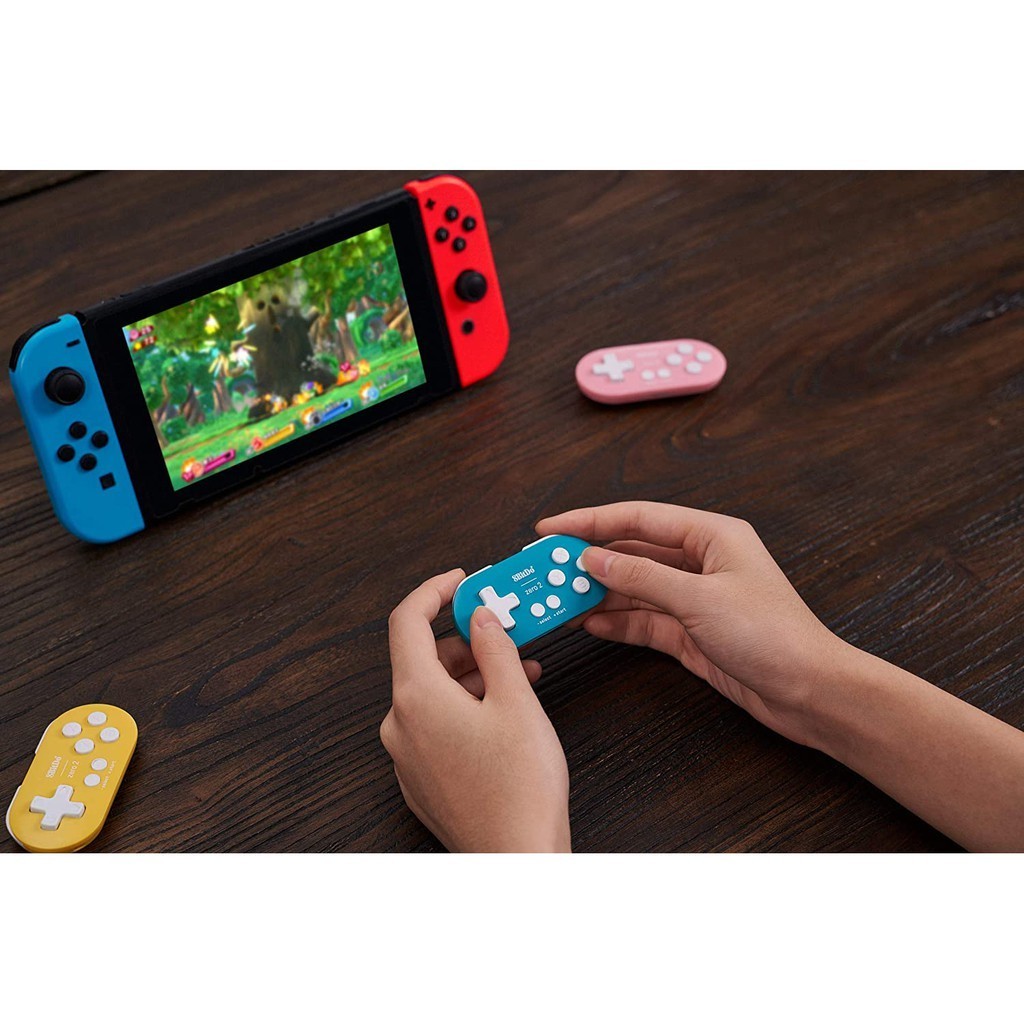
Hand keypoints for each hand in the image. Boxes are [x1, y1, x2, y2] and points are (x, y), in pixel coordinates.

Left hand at [381, 568, 570, 851]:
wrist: (516, 860)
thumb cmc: (519, 787)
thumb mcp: (516, 701)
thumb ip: (495, 647)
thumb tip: (481, 616)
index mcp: (415, 697)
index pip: (407, 622)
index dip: (433, 592)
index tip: (459, 581)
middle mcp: (400, 724)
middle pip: (423, 659)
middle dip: (466, 640)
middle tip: (505, 631)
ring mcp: (406, 756)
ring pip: (432, 694)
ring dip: (472, 675)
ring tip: (519, 673)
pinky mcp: (420, 779)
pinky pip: (435, 725)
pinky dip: (465, 706)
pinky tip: (504, 711)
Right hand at [537, 502, 848, 747]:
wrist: (810, 692)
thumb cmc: (773, 636)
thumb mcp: (699, 599)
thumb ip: (641, 576)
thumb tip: (594, 558)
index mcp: (712, 536)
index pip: (638, 517)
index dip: (590, 521)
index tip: (550, 528)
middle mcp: (701, 562)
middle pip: (632, 551)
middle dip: (589, 559)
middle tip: (546, 568)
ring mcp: (695, 599)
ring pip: (634, 588)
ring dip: (597, 592)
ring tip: (557, 597)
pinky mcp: (691, 633)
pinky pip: (643, 620)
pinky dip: (616, 621)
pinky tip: (587, 623)